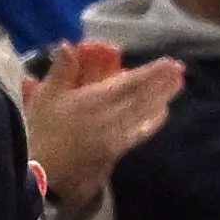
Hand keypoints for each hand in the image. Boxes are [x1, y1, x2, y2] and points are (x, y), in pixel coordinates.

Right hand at [23, 42, 180, 208]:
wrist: (39, 174)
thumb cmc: (40, 133)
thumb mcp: (44, 98)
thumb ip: (60, 71)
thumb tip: (67, 45)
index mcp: (95, 100)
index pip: (130, 83)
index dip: (152, 73)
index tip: (170, 63)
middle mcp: (111, 118)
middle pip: (142, 99)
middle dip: (163, 86)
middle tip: (180, 73)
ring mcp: (115, 138)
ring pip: (143, 117)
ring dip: (160, 102)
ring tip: (174, 91)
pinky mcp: (113, 155)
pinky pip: (137, 135)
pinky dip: (150, 123)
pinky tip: (158, 118)